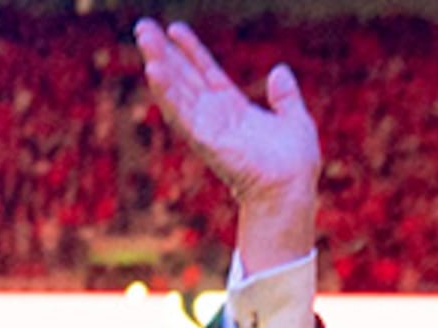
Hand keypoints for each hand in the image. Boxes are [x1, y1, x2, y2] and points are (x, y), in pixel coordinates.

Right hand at [134, 19, 318, 261]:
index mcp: (234, 108)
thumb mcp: (295, 119)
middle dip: (163, 53)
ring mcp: (207, 128)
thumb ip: (285, 96)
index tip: (174, 28)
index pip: (206, 72)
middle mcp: (215, 116)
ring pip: (176, 92)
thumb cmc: (295, 164)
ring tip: (144, 39)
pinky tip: (154, 70)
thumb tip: (280, 70)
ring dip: (159, 66)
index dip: (191, 51)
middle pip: (183, 78)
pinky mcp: (204, 140)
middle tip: (143, 27)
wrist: (291, 189)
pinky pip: (181, 113)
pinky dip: (166, 92)